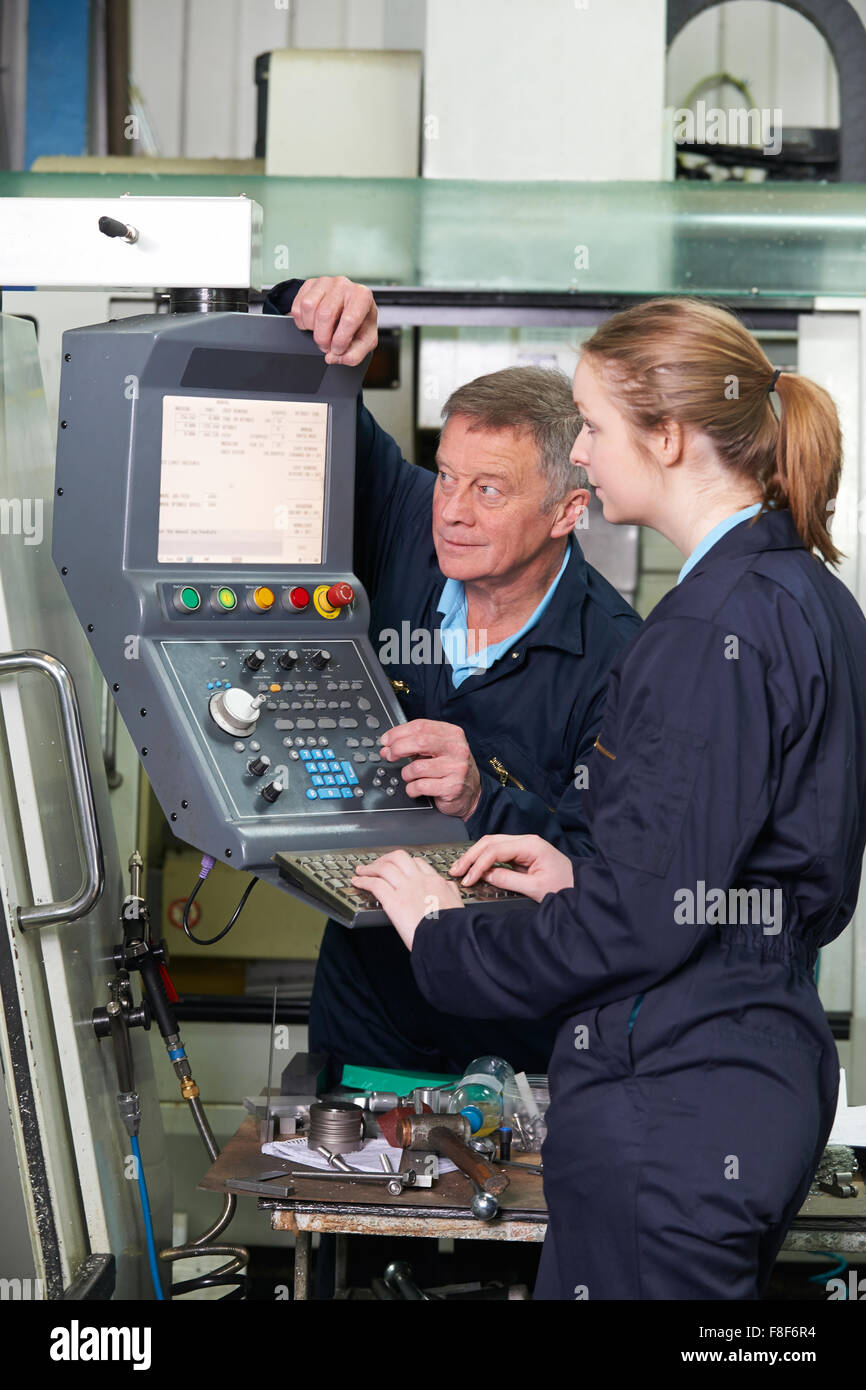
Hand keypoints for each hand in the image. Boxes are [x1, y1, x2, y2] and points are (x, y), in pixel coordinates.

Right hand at [289, 275, 377, 364]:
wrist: (349, 307)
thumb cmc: (359, 323)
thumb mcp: (365, 342)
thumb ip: (354, 354)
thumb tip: (332, 357)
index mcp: (362, 296)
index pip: (349, 320)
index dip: (340, 341)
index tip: (338, 350)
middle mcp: (344, 284)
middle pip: (325, 314)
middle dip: (323, 338)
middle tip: (326, 346)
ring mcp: (325, 282)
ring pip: (308, 307)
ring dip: (310, 327)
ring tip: (320, 332)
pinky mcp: (309, 284)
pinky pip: (297, 305)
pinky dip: (301, 321)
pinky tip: (312, 323)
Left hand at [352, 850, 464, 948]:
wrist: (447, 938)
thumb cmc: (452, 928)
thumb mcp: (457, 903)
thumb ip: (450, 892)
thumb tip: (448, 887)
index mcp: (435, 882)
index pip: (417, 863)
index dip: (404, 863)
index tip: (397, 867)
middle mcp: (419, 880)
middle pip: (399, 857)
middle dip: (385, 859)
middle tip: (377, 865)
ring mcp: (406, 889)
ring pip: (384, 867)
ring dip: (370, 868)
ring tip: (361, 871)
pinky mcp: (394, 901)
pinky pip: (374, 884)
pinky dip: (363, 880)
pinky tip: (357, 882)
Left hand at [379, 720, 481, 819]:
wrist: (471, 793)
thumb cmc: (450, 769)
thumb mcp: (436, 750)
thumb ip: (413, 745)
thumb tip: (388, 747)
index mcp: (452, 734)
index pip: (420, 726)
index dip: (398, 732)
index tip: (386, 740)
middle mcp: (456, 749)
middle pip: (419, 742)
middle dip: (398, 749)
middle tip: (390, 755)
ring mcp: (456, 768)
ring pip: (417, 767)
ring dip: (406, 774)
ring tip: (411, 776)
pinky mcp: (452, 787)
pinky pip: (420, 786)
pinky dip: (412, 789)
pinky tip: (416, 788)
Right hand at [449, 835, 573, 902]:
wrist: (582, 887)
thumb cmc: (565, 886)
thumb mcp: (536, 888)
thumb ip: (509, 880)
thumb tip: (486, 875)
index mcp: (531, 845)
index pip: (496, 849)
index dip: (478, 864)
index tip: (468, 879)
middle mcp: (527, 840)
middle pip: (490, 841)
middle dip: (471, 856)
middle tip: (455, 871)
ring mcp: (524, 845)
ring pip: (492, 844)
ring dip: (475, 856)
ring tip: (460, 869)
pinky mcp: (523, 853)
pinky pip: (498, 851)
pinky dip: (484, 858)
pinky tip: (474, 868)